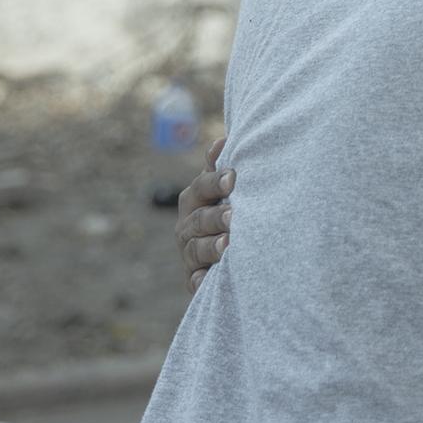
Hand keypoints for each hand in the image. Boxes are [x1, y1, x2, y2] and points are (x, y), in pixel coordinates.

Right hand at [175, 136, 234, 292]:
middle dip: (216, 217)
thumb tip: (222, 140)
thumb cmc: (229, 211)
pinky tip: (212, 277)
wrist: (232, 256)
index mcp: (194, 200)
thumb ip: (220, 167)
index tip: (234, 178)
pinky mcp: (195, 281)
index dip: (215, 182)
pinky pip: (197, 282)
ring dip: (212, 247)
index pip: (201, 187)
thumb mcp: (224, 189)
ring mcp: (189, 255)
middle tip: (235, 216)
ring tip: (229, 244)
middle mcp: (187, 227)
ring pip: (197, 250)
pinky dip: (204, 280)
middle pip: (199, 220)